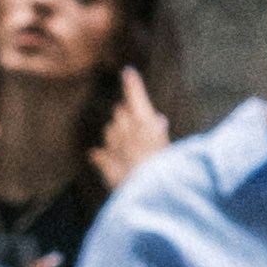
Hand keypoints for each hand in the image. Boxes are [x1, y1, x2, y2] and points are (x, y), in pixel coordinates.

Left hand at [90, 69, 171, 194]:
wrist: (149, 194)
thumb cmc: (165, 170)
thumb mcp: (167, 148)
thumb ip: (159, 133)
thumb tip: (158, 120)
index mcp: (145, 122)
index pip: (136, 97)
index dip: (132, 84)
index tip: (127, 72)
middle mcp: (127, 129)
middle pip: (120, 112)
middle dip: (125, 115)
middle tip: (136, 124)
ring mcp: (113, 145)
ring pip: (109, 130)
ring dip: (116, 135)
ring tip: (128, 146)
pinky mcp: (104, 162)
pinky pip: (99, 154)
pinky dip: (102, 155)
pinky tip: (101, 157)